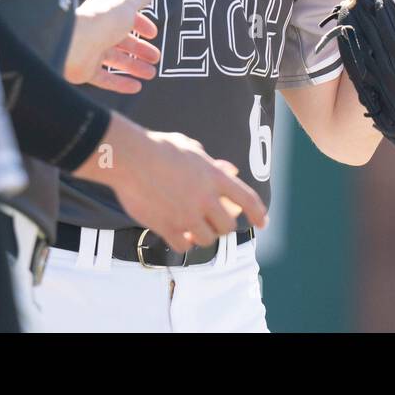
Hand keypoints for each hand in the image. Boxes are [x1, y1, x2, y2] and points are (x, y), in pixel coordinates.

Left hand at [65, 0, 160, 93]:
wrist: (75, 43)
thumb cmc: (103, 20)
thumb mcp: (126, 5)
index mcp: (105, 12)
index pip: (125, 17)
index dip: (141, 25)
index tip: (153, 34)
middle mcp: (98, 30)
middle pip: (123, 41)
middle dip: (141, 49)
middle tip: (156, 57)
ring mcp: (91, 50)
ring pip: (116, 60)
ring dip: (135, 66)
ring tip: (151, 74)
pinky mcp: (86, 69)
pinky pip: (106, 78)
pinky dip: (121, 83)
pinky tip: (136, 87)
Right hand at [77, 115, 268, 251]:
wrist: (131, 158)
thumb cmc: (159, 148)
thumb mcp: (192, 149)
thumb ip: (212, 164)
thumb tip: (230, 172)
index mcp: (215, 177)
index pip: (247, 199)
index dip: (258, 213)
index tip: (262, 222)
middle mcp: (205, 199)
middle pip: (227, 226)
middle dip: (223, 226)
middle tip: (214, 222)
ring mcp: (186, 215)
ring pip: (207, 239)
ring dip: (203, 236)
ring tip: (195, 229)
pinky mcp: (167, 227)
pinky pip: (182, 246)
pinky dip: (183, 243)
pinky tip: (179, 236)